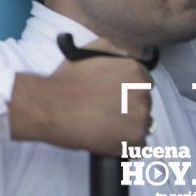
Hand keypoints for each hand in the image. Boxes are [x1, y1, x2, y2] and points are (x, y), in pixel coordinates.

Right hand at [9, 56, 151, 155]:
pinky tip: (105, 137)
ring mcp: (140, 117)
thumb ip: (112, 50)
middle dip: (127, 107)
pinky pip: (137, 145)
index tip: (114, 96)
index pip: (145, 83)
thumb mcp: (87, 53)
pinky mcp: (134, 139)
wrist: (50, 107)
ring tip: (101, 124)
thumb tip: (126, 56)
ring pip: (141, 125)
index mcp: (134, 71)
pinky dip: (123, 144)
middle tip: (104, 110)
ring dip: (126, 126)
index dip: (127, 90)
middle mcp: (142, 93)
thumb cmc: (64, 82)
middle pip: (144, 104)